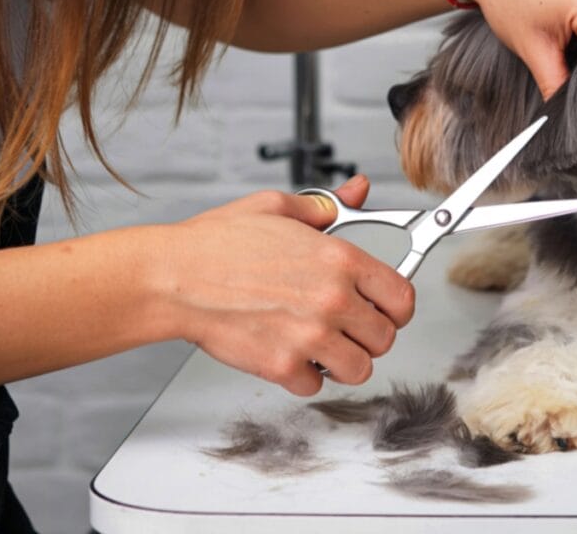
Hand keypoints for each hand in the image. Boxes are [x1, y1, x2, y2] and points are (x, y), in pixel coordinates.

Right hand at [149, 175, 413, 395]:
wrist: (175, 277)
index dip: (397, 307)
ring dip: (342, 361)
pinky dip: (304, 376)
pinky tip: (288, 353)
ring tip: (321, 345)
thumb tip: (358, 191)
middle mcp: (331, 299)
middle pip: (385, 338)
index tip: (386, 310)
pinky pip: (315, 386)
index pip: (401, 297)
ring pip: (359, 369)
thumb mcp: (277, 207)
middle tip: (347, 328)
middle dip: (369, 336)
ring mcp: (309, 337)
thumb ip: (328, 205)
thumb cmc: (219, 243)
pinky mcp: (281, 367)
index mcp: (339, 259)